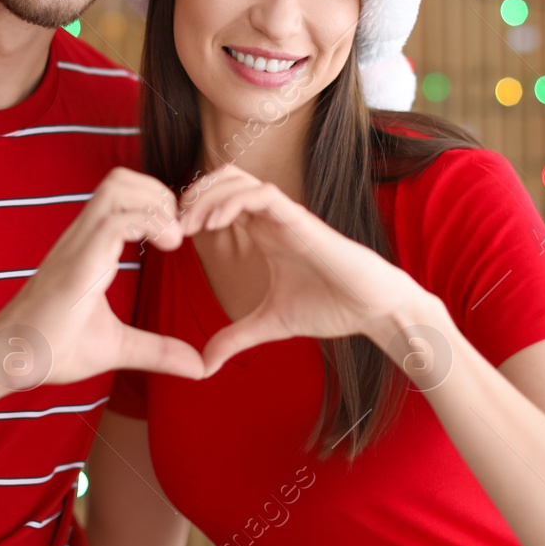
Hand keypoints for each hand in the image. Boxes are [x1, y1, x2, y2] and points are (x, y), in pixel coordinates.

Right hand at [0, 167, 202, 390]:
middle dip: (160, 194)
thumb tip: (199, 367)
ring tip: (174, 238)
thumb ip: (158, 350)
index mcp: (90, 247)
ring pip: (117, 188)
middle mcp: (83, 237)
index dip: (157, 201)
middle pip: (120, 179)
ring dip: (155, 203)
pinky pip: (114, 223)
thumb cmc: (53, 348)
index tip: (180, 236)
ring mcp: (78, 247)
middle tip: (180, 232)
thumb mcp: (118, 348)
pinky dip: (149, 224)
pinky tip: (168, 247)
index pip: (122, 193)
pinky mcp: (77, 265)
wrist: (10, 361)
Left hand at [176, 165, 435, 374]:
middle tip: (172, 227)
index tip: (170, 237)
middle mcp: (271, 218)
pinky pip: (261, 194)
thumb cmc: (331, 308)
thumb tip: (202, 366)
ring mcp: (286, 215)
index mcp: (263, 232)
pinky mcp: (302, 220)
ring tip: (189, 226)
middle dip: (191, 196)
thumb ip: (235, 338)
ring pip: (237, 179)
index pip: (218, 200)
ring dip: (207, 196)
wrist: (374, 310)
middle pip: (221, 179)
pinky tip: (215, 225)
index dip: (190, 210)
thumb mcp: (270, 325)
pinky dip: (233, 201)